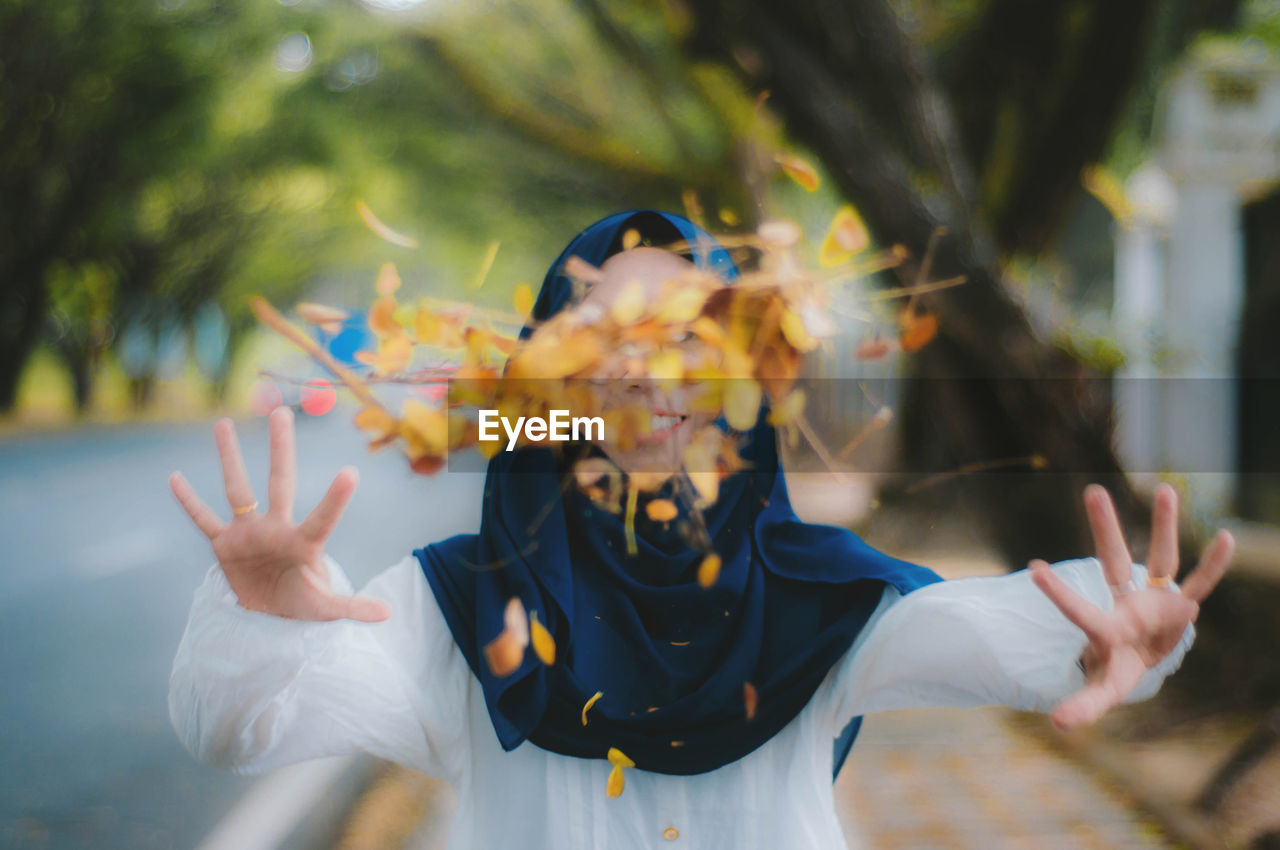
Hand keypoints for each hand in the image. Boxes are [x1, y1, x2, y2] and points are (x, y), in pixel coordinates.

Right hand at [169, 406, 389, 622]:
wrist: (270, 614)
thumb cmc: (302, 604)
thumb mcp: (325, 609)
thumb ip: (352, 606)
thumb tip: (387, 614)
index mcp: (304, 543)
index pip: (323, 518)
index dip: (336, 499)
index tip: (351, 471)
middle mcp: (276, 528)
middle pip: (280, 481)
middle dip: (281, 450)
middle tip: (281, 413)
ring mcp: (249, 533)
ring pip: (236, 490)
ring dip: (229, 458)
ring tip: (223, 423)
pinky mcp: (224, 544)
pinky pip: (203, 519)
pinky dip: (188, 502)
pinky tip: (175, 478)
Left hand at [1030, 483, 1233, 728]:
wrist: (1134, 661)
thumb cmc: (1112, 673)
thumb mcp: (1101, 693)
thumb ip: (1082, 704)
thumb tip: (1058, 724)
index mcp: (1104, 628)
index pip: (1079, 610)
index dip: (1059, 594)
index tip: (1033, 567)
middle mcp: (1126, 603)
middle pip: (1114, 560)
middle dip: (1104, 528)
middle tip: (1093, 489)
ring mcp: (1154, 600)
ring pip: (1161, 557)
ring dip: (1164, 526)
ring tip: (1165, 487)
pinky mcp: (1181, 605)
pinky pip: (1201, 581)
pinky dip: (1214, 564)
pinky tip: (1228, 536)